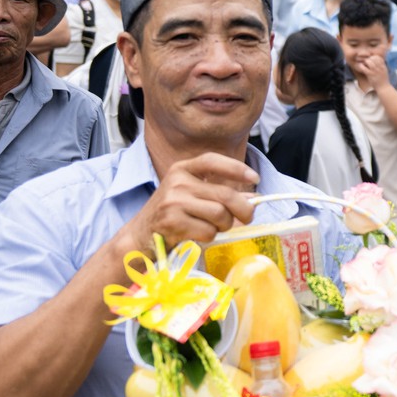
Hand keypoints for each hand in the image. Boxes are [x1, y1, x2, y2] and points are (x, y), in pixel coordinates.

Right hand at [127, 153, 257, 251]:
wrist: (141, 234)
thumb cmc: (172, 213)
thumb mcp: (192, 195)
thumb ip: (219, 193)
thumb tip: (253, 198)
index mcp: (182, 169)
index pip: (212, 160)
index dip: (236, 168)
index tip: (255, 178)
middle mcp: (177, 181)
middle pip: (225, 194)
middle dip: (243, 209)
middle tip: (247, 217)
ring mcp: (173, 201)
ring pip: (219, 214)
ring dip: (224, 225)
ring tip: (214, 226)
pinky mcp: (172, 222)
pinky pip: (208, 231)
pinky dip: (210, 236)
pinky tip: (198, 234)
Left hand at [352, 51, 388, 92]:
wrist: (383, 88)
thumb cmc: (383, 80)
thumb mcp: (385, 71)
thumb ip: (382, 66)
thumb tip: (378, 61)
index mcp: (383, 66)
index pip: (378, 57)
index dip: (374, 57)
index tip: (371, 59)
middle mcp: (379, 68)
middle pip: (374, 58)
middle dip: (369, 58)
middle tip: (366, 61)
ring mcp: (375, 71)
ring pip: (369, 62)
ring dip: (365, 61)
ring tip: (364, 64)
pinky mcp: (370, 75)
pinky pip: (364, 68)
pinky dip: (361, 66)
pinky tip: (360, 66)